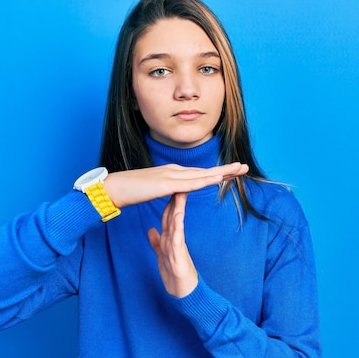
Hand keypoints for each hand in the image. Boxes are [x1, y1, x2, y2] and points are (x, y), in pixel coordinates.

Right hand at [103, 162, 247, 207]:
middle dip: (226, 169)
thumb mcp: (153, 190)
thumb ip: (164, 189)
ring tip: (239, 169)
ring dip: (221, 171)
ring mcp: (170, 175)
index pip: (199, 173)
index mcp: (172, 173)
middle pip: (205, 170)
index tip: (232, 172)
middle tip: (245, 166)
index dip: (217, 172)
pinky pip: (189, 183)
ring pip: (201, 174)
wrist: (113, 187)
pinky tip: (217, 179)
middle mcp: (174, 170)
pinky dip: (205, 181)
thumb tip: (173, 190)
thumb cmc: (130, 190)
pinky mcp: (165, 184)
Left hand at [147, 193, 197, 297]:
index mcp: (169, 238)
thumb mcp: (161, 256)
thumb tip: (150, 229)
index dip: (167, 199)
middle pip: (173, 214)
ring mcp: (177, 245)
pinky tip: (178, 213)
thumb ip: (156, 242)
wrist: (184, 294)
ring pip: (177, 222)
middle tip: (178, 180)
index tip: (167, 185)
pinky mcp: (179, 254)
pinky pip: (177, 236)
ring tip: (181, 190)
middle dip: (175, 197)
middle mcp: (174, 239)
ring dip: (178, 206)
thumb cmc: (175, 277)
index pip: (168, 214)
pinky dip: (177, 224)